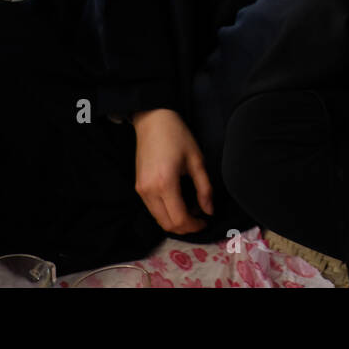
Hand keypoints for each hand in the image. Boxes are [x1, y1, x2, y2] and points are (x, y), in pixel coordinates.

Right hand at [131, 108, 213, 234]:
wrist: (153, 121)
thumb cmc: (177, 136)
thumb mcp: (197, 160)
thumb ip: (204, 188)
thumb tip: (209, 211)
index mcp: (165, 183)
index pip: (179, 219)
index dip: (194, 226)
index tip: (206, 221)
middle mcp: (149, 191)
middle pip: (167, 224)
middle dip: (185, 227)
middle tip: (200, 218)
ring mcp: (141, 190)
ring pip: (159, 219)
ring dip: (175, 220)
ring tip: (192, 208)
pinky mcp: (138, 187)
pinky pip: (153, 209)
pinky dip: (166, 212)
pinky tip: (179, 201)